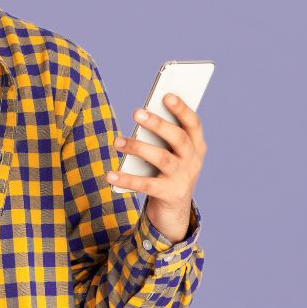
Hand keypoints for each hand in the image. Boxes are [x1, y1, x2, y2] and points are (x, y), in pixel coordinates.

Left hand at [105, 93, 206, 243]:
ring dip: (138, 147)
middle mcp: (193, 160)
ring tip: (116, 141)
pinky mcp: (170, 195)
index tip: (167, 95)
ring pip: (162, 158)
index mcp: (196, 146)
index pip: (193, 123)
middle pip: (178, 138)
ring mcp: (183, 179)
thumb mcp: (169, 153)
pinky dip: (126, 179)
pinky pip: (145, 185)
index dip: (182, 109)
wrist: (174, 212)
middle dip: (158, 124)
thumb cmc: (167, 172)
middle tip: (137, 112)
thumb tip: (141, 115)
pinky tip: (110, 174)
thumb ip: (161, 136)